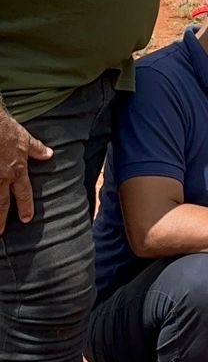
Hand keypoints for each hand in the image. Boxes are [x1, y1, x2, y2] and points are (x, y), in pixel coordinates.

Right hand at [0, 109, 52, 234]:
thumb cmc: (5, 129)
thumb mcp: (24, 138)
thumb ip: (36, 149)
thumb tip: (49, 154)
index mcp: (16, 170)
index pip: (23, 193)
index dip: (25, 206)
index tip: (27, 219)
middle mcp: (1, 177)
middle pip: (2, 203)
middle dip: (2, 218)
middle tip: (1, 232)